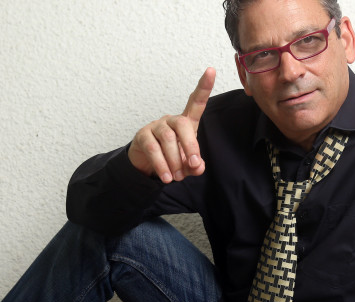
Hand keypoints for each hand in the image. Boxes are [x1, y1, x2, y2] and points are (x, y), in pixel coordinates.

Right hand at [128, 67, 214, 182]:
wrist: (147, 166)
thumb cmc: (172, 160)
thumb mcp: (187, 164)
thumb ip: (195, 165)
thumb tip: (198, 166)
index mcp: (186, 123)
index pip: (196, 102)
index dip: (204, 87)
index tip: (211, 70)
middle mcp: (171, 120)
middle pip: (182, 125)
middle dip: (191, 146)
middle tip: (193, 165)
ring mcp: (155, 126)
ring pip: (168, 139)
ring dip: (174, 160)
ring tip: (177, 177)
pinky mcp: (143, 136)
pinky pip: (153, 149)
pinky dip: (161, 165)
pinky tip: (166, 177)